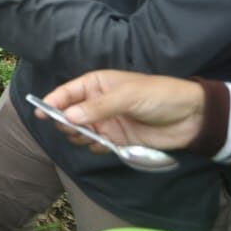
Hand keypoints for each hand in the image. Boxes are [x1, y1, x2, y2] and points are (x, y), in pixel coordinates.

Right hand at [40, 70, 204, 151]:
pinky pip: (94, 144)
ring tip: (88, 136)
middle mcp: (97, 102)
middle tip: (71, 128)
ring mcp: (105, 121)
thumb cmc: (158, 95)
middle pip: (68, 113)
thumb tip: (68, 116)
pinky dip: (93, 146)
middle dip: (65, 121)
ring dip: (78, 135)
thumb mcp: (127, 96)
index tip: (40, 112)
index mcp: (97, 84)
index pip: (67, 92)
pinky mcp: (115, 138)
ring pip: (79, 130)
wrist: (190, 118)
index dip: (52, 101)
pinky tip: (102, 145)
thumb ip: (97, 107)